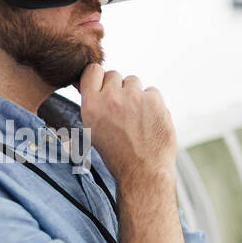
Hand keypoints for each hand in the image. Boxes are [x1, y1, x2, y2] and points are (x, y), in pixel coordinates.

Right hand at [77, 63, 175, 188]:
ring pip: (134, 82)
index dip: (99, 78)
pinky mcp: (154, 100)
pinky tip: (149, 120)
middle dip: (118, 88)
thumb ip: (92, 104)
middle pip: (114, 75)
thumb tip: (87, 82)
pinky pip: (152, 91)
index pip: (93, 70)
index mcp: (91, 105)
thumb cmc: (117, 155)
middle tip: (122, 110)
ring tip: (136, 117)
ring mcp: (134, 97)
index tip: (103, 87)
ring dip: (135, 94)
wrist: (143, 172)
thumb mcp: (93, 129)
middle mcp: (111, 98)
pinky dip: (152, 102)